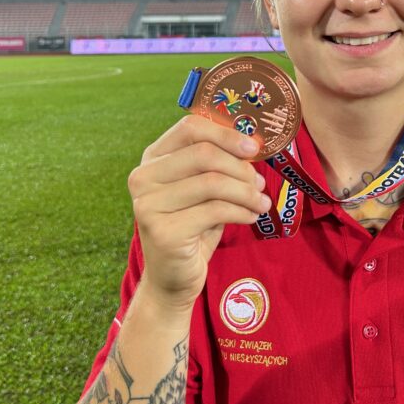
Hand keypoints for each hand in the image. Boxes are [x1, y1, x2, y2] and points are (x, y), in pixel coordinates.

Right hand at [127, 115, 270, 309]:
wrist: (172, 276)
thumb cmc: (194, 225)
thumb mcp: (203, 189)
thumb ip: (219, 163)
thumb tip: (253, 143)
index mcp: (153, 158)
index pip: (190, 127)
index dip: (226, 134)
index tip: (253, 148)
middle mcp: (143, 177)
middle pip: (204, 154)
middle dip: (241, 167)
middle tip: (260, 182)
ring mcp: (148, 204)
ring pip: (213, 183)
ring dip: (247, 192)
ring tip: (261, 202)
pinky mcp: (162, 230)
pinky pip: (215, 210)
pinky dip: (241, 211)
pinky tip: (251, 217)